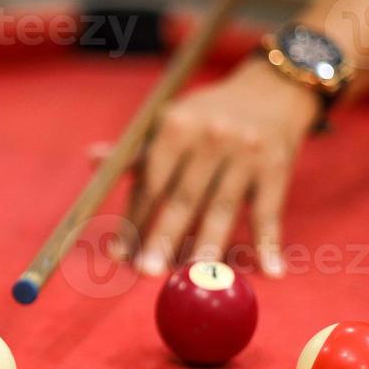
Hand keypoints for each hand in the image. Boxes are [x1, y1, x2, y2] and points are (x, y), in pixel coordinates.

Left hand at [134, 58, 321, 278]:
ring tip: (194, 279)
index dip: (133, 219)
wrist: (273, 89)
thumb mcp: (174, 122)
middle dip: (162, 237)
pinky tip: (270, 272)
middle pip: (182, 197)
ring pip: (221, 208)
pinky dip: (269, 243)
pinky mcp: (276, 168)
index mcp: (178, 126)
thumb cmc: (210, 114)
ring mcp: (245, 154)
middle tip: (146, 272)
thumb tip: (93, 159)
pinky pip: (268, 212)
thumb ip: (137, 150)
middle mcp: (211, 138)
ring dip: (207, 248)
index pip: (150, 182)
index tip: (119, 254)